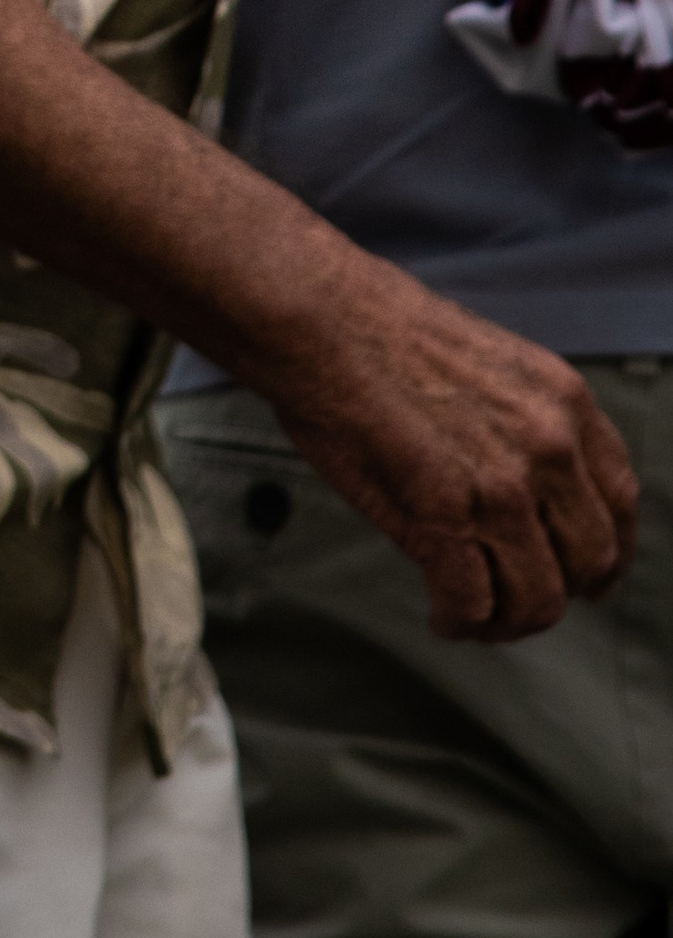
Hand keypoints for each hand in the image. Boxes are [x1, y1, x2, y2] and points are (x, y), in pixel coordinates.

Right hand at [260, 259, 636, 638]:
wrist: (318, 315)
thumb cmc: (377, 325)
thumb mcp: (490, 360)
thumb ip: (525, 424)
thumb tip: (532, 491)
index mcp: (564, 401)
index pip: (619, 502)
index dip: (605, 551)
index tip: (586, 575)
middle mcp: (550, 447)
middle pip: (589, 562)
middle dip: (556, 591)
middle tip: (517, 598)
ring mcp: (500, 487)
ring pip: (537, 600)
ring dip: (506, 620)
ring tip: (473, 615)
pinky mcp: (444, 518)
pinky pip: (471, 604)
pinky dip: (458, 622)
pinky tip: (439, 616)